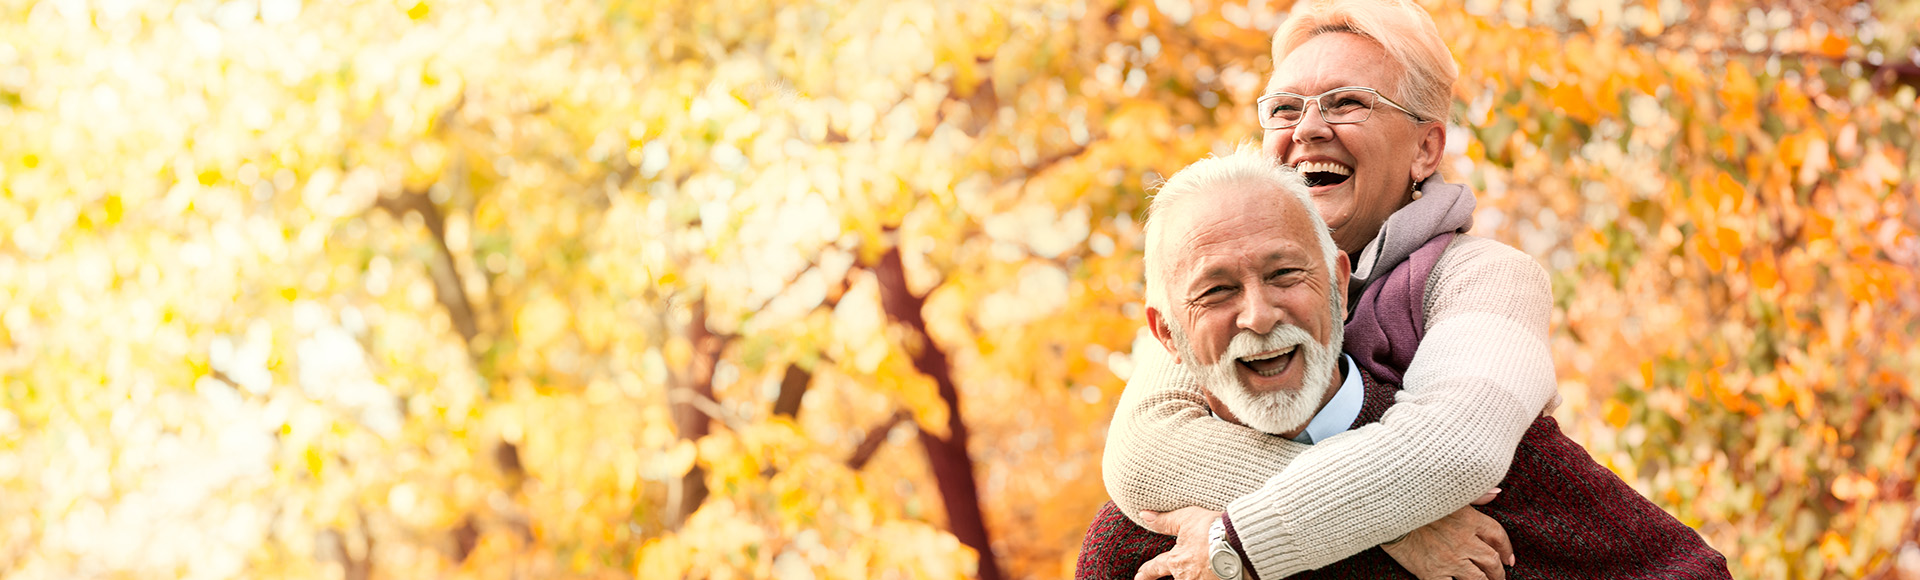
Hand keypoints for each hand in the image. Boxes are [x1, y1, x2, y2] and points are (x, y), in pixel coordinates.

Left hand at [1134, 506, 1223, 579]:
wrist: (1241, 543)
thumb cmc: (1213, 530)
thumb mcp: (1187, 519)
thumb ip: (1165, 521)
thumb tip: (1144, 515)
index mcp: (1177, 562)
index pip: (1155, 568)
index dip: (1146, 573)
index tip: (1139, 577)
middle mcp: (1187, 577)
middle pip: (1177, 578)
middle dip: (1179, 573)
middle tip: (1183, 569)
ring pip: (1193, 579)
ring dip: (1196, 575)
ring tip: (1205, 569)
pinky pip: (1209, 579)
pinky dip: (1211, 576)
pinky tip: (1217, 571)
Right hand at [1380, 504, 1513, 579]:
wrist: (1388, 513)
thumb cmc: (1416, 500)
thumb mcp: (1449, 493)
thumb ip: (1476, 494)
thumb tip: (1496, 492)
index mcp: (1470, 520)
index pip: (1498, 536)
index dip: (1506, 549)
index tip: (1508, 558)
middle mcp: (1464, 542)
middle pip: (1492, 562)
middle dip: (1499, 572)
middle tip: (1500, 577)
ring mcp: (1450, 560)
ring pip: (1478, 579)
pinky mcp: (1433, 573)